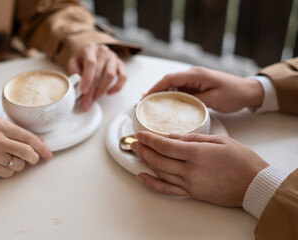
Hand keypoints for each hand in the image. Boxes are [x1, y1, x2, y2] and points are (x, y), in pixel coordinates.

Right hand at [0, 117, 52, 177]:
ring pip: (18, 165)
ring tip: (10, 158)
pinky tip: (2, 163)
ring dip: (20, 164)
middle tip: (35, 159)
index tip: (48, 153)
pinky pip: (7, 173)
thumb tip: (38, 142)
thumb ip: (16, 132)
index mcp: (0, 125)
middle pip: (27, 152)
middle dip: (35, 158)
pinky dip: (9, 170)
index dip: (42, 147)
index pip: (28, 137)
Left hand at [68, 43, 126, 109]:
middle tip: (87, 102)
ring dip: (102, 90)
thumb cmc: (83, 58)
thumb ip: (74, 70)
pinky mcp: (120, 64)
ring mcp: (113, 58)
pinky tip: (109, 93)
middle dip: (92, 90)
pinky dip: (117, 87)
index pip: (90, 63)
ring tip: (95, 98)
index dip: (87, 78)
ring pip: (111, 75)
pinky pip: (123, 77)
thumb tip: (78, 82)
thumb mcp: (74, 61)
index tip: (83, 91)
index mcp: (90, 49)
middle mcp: (103, 52)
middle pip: (99, 73)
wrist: (93, 51)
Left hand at [131, 131, 268, 206]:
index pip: (166, 145)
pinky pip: (168, 189)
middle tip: (134, 142)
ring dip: (146, 162)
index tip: (140, 134)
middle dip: (144, 149)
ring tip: (137, 153)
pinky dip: (153, 183)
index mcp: (197, 153)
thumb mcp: (219, 140)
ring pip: (161, 173)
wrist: (255, 184)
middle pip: (159, 159)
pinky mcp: (192, 193)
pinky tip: (142, 177)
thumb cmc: (242, 160)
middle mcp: (190, 170)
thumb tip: (173, 136)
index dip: (150, 139)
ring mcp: (190, 183)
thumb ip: (194, 138)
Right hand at [147, 66, 263, 112]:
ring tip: (149, 106)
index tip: (145, 98)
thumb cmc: (234, 94)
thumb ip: (194, 99)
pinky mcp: (196, 85)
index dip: (155, 87)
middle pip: (167, 82)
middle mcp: (192, 74)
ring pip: (172, 86)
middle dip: (154, 92)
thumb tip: (176, 103)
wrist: (248, 91)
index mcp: (196, 75)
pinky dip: (170, 96)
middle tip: (142, 104)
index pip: (170, 78)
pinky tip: (164, 105)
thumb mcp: (214, 99)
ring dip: (161, 95)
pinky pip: (179, 90)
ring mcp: (194, 80)